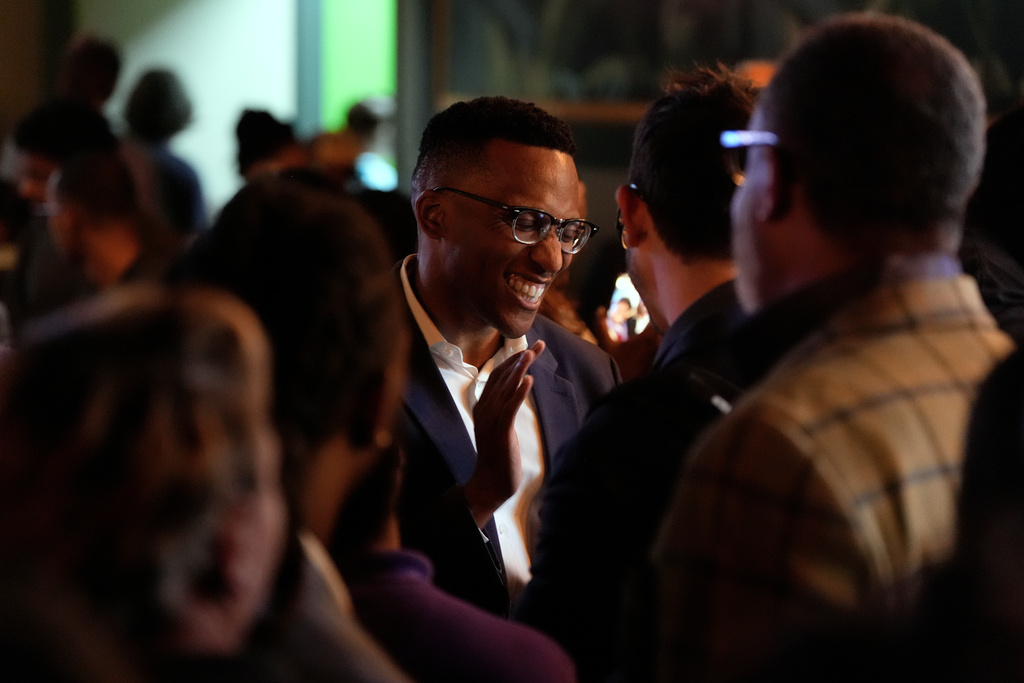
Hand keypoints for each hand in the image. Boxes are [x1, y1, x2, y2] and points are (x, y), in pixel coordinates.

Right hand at [463, 340, 545, 526]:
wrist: (490, 483)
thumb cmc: (498, 456)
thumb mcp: (499, 427)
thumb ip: (503, 409)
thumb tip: (514, 392)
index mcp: (483, 407)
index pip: (498, 376)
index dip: (514, 360)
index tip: (530, 348)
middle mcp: (485, 410)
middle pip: (502, 378)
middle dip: (520, 360)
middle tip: (537, 346)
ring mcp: (491, 421)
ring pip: (505, 389)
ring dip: (519, 370)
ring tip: (530, 354)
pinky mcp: (501, 433)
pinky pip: (510, 409)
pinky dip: (518, 393)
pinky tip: (528, 380)